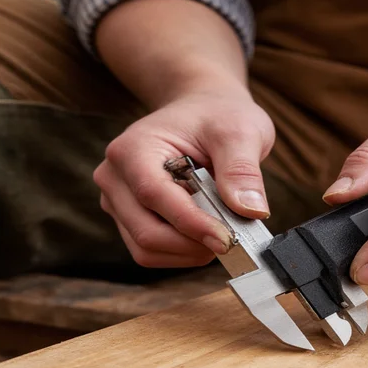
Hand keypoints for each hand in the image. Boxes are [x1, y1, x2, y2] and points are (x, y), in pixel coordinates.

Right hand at [93, 87, 274, 267]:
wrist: (204, 113)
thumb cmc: (218, 118)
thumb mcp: (240, 132)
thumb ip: (242, 170)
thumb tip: (251, 211)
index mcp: (133, 149)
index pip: (154, 196)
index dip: (192, 223)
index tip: (228, 239)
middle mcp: (116, 178)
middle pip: (146, 232)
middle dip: (193, 244)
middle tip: (234, 240)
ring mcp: (119, 202)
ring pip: (147, 250)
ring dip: (189, 252)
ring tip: (222, 233)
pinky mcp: (130, 220)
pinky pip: (152, 253)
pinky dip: (183, 253)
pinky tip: (207, 235)